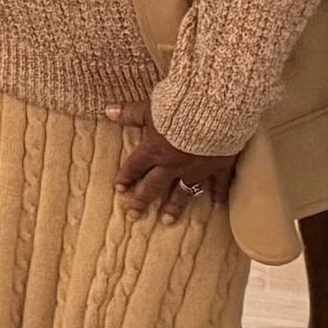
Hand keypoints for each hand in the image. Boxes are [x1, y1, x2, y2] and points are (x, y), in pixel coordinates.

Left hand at [107, 107, 237, 223]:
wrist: (214, 112)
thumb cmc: (179, 107)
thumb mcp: (151, 108)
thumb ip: (131, 113)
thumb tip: (108, 111)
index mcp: (154, 151)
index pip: (136, 166)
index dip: (126, 177)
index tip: (120, 189)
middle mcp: (173, 165)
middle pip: (154, 186)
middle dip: (141, 200)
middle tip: (133, 215)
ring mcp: (196, 169)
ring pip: (182, 192)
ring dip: (174, 206)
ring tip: (166, 220)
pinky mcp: (218, 166)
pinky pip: (218, 184)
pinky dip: (219, 193)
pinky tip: (218, 204)